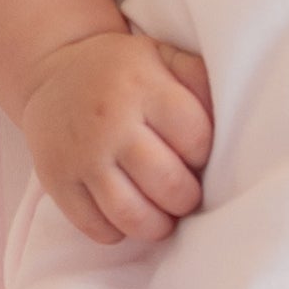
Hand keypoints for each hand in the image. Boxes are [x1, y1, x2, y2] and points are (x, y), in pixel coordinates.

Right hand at [18, 28, 214, 244]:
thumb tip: (236, 115)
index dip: (204, 157)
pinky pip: (97, 228)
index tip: (196, 157)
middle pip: (169, 185)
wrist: (53, 71)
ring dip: (157, 226)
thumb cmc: (123, 71)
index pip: (196, 141)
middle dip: (186, 199)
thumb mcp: (163, 57)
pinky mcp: (56, 180)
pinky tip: (125, 214)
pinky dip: (118, 232)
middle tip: (184, 194)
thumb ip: (199, 80)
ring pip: (132, 215)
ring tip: (162, 216)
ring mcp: (80, 154)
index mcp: (142, 86)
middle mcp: (110, 121)